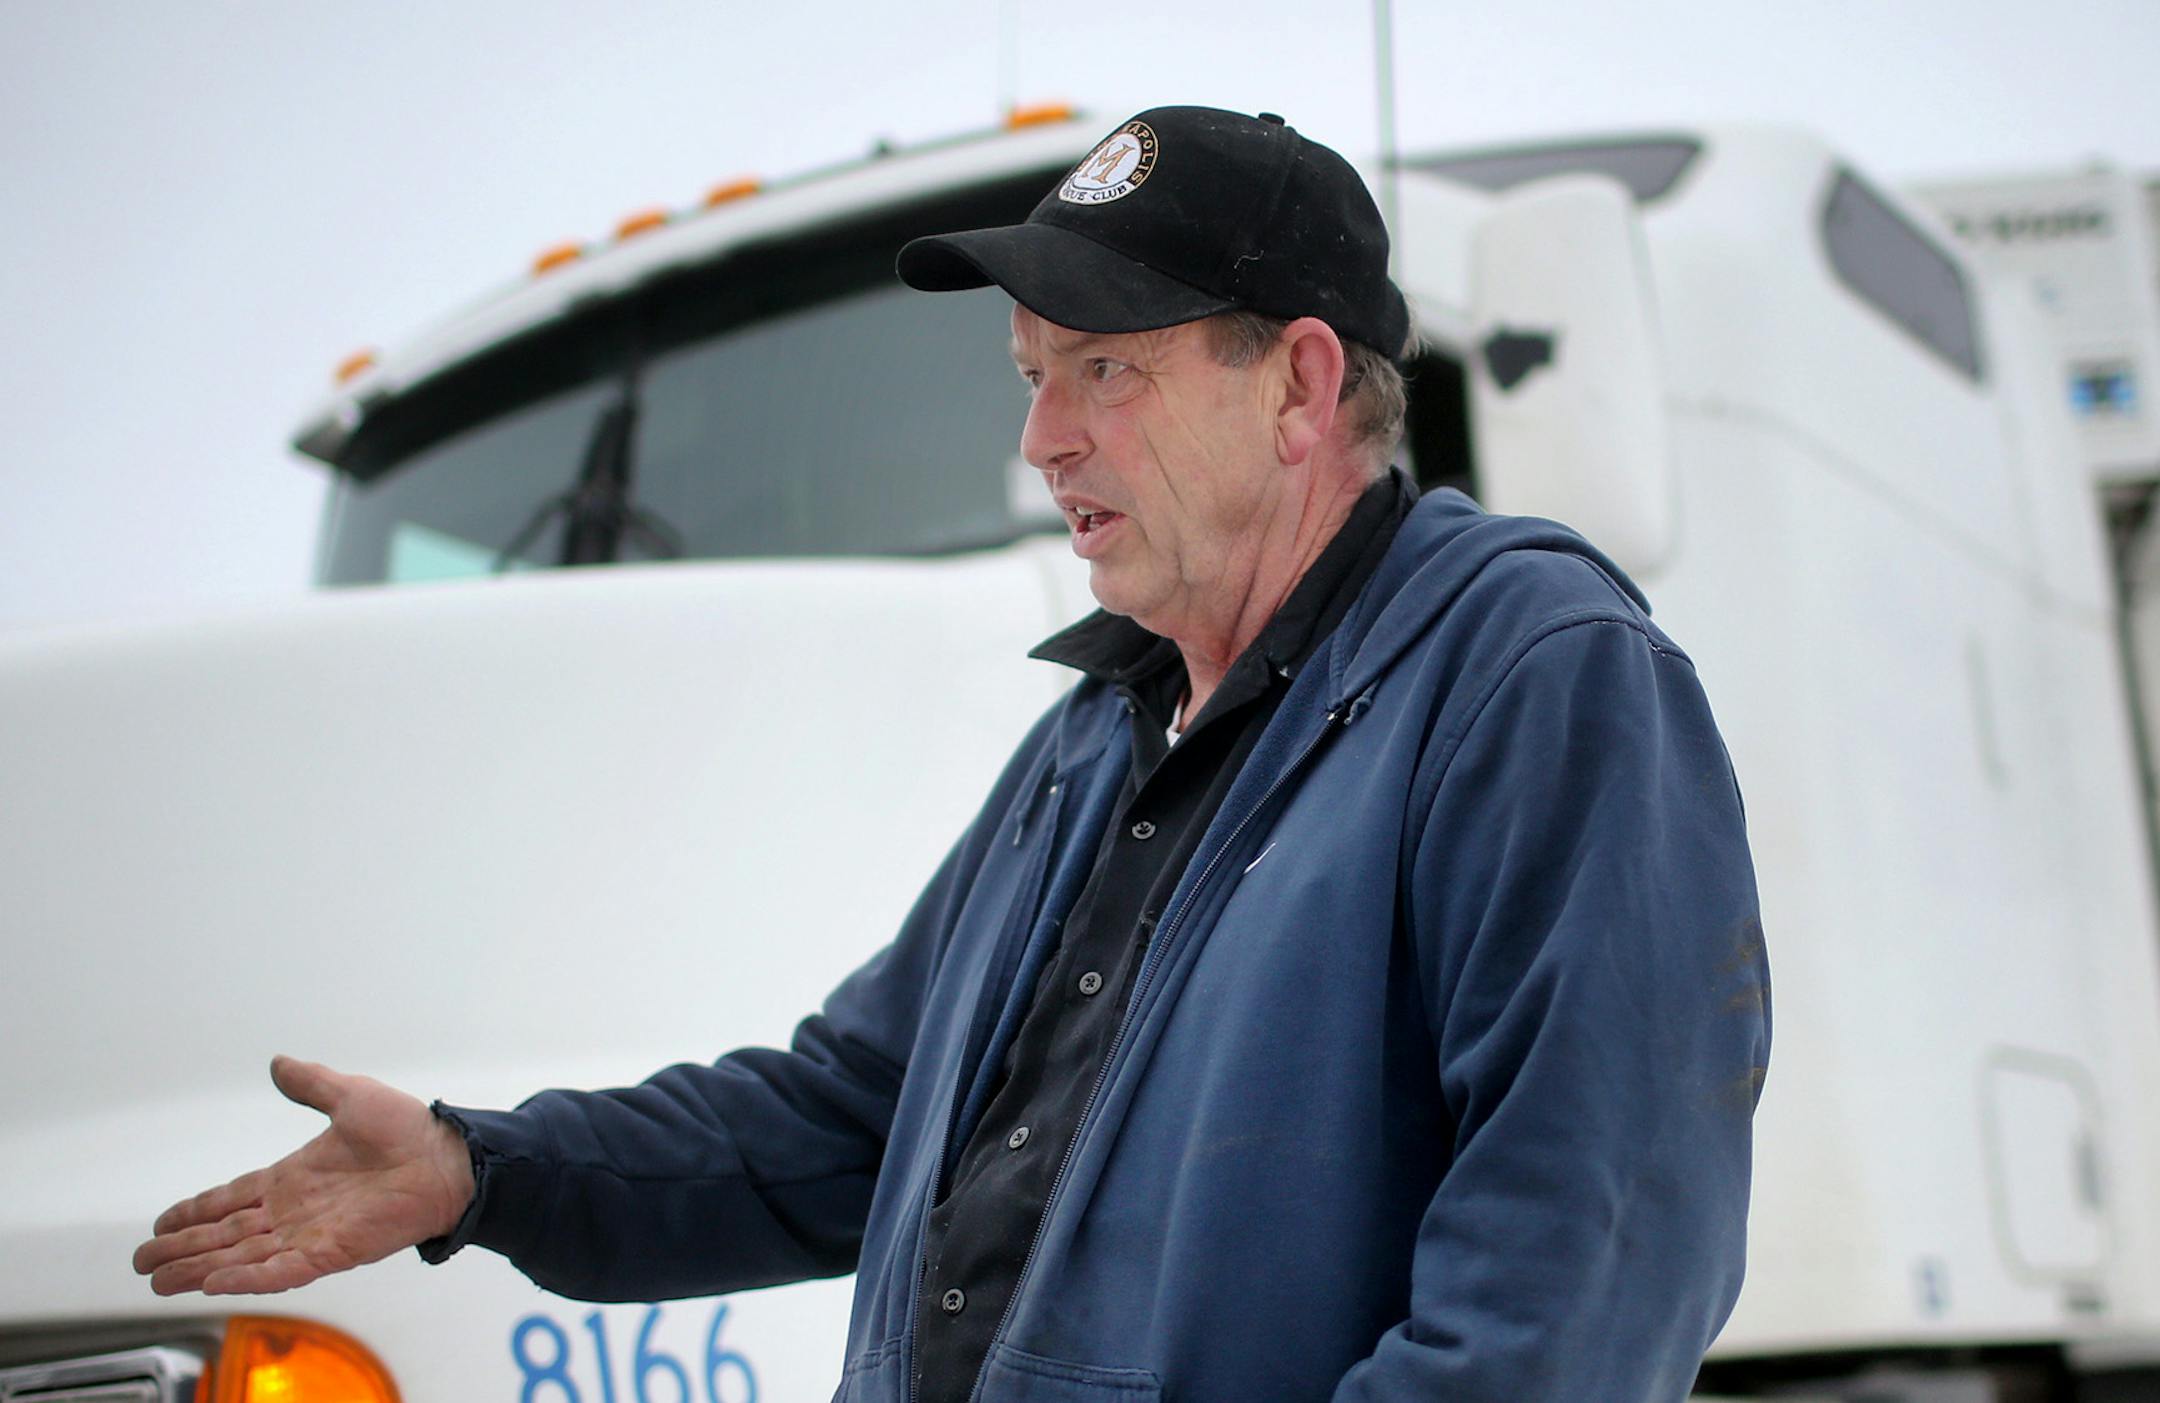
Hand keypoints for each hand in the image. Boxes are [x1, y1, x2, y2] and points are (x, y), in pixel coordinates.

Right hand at [132, 1055, 475, 1294]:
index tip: (161, 1223)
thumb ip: (311, 1084)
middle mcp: (295, 1211)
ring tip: (161, 1281)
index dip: (195, 1211)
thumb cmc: (407, 1129)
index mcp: (294, 1178)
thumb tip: (278, 1062)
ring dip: (201, 1269)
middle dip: (183, 1249)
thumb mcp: (350, 1097)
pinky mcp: (333, 1252)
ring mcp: (311, 1234)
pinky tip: (214, 1284)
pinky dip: (248, 1277)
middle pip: (225, 1234)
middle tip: (142, 1261)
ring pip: (242, 1256)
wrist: (448, 1157)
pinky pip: (281, 1270)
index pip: (231, 1199)